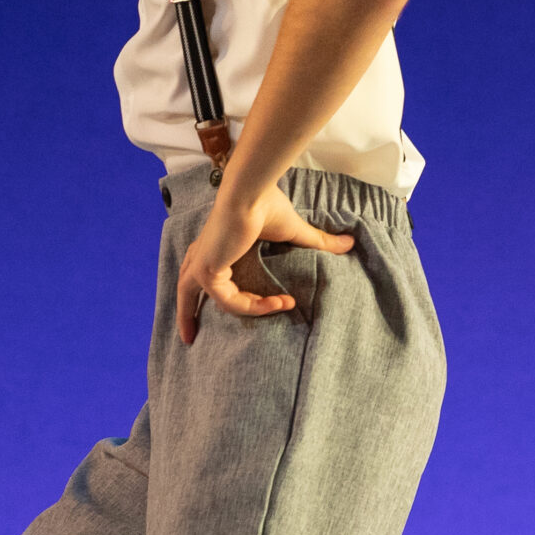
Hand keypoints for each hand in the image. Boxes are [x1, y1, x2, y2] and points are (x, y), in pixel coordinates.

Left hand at [175, 181, 354, 343]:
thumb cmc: (266, 205)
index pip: (204, 275)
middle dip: (186, 317)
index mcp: (212, 246)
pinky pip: (230, 302)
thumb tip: (349, 243)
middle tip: (188, 340)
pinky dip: (255, 306)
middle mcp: (201, 256)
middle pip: (186, 292)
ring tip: (283, 306)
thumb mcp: (293, 231)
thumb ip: (316, 242)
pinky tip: (278, 302)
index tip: (265, 301)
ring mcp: (201, 266)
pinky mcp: (207, 273)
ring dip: (249, 310)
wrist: (251, 194)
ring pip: (216, 302)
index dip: (219, 293)